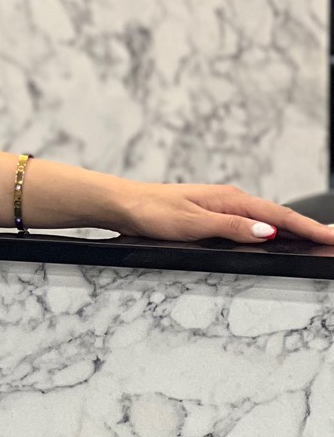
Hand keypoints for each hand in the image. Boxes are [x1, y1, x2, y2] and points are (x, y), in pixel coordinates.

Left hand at [116, 182, 333, 246]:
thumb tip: (268, 231)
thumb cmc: (152, 212)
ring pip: (266, 218)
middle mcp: (229, 199)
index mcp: (230, 199)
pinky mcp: (213, 212)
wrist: (123, 203)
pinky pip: (251, 220)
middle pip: (279, 215)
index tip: (332, 237)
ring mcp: (222, 205)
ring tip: (316, 236)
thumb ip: (232, 228)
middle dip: (309, 226)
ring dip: (292, 226)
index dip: (308, 228)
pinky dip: (270, 227)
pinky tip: (277, 234)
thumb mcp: (193, 224)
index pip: (279, 216)